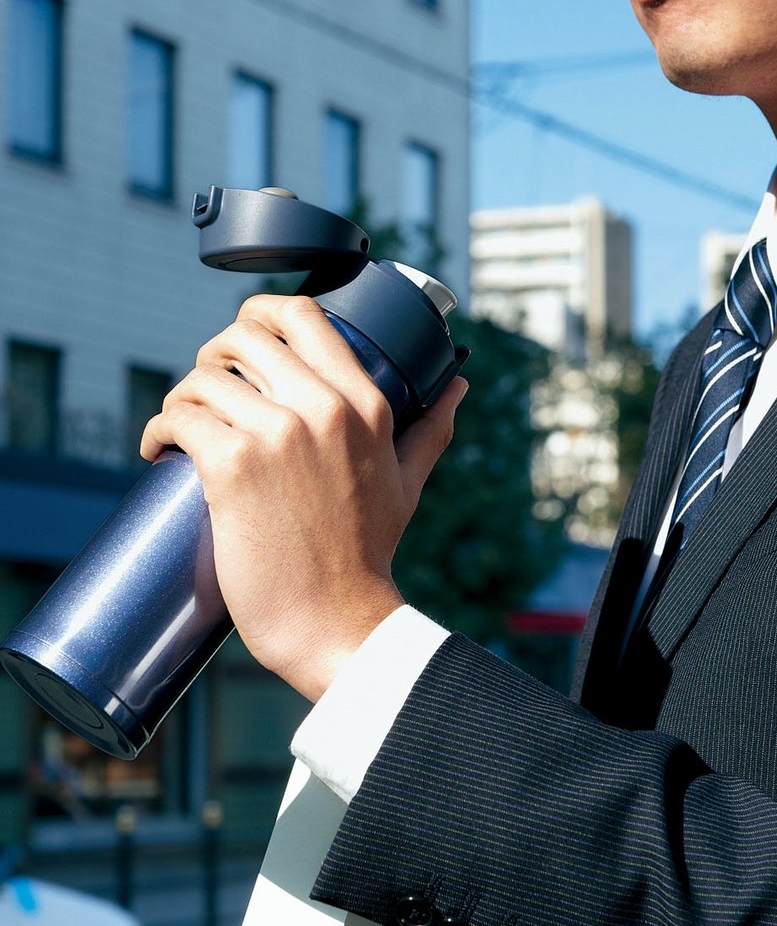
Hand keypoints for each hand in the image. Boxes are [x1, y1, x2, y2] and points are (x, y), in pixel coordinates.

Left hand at [140, 294, 466, 701]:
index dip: (262, 313)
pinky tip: (160, 449)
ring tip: (182, 424)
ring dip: (182, 396)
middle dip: (215, 354)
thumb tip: (461, 386)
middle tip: (209, 387)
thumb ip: (432, 428)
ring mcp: (277, 435)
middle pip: (244, 336)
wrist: (337, 620)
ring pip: (203, 377)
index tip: (245, 337)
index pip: (305, 316)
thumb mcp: (407, 480)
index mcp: (364, 404)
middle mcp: (323, 407)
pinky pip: (179, 418)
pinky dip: (159, 430)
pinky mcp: (233, 467)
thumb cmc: (368, 553)